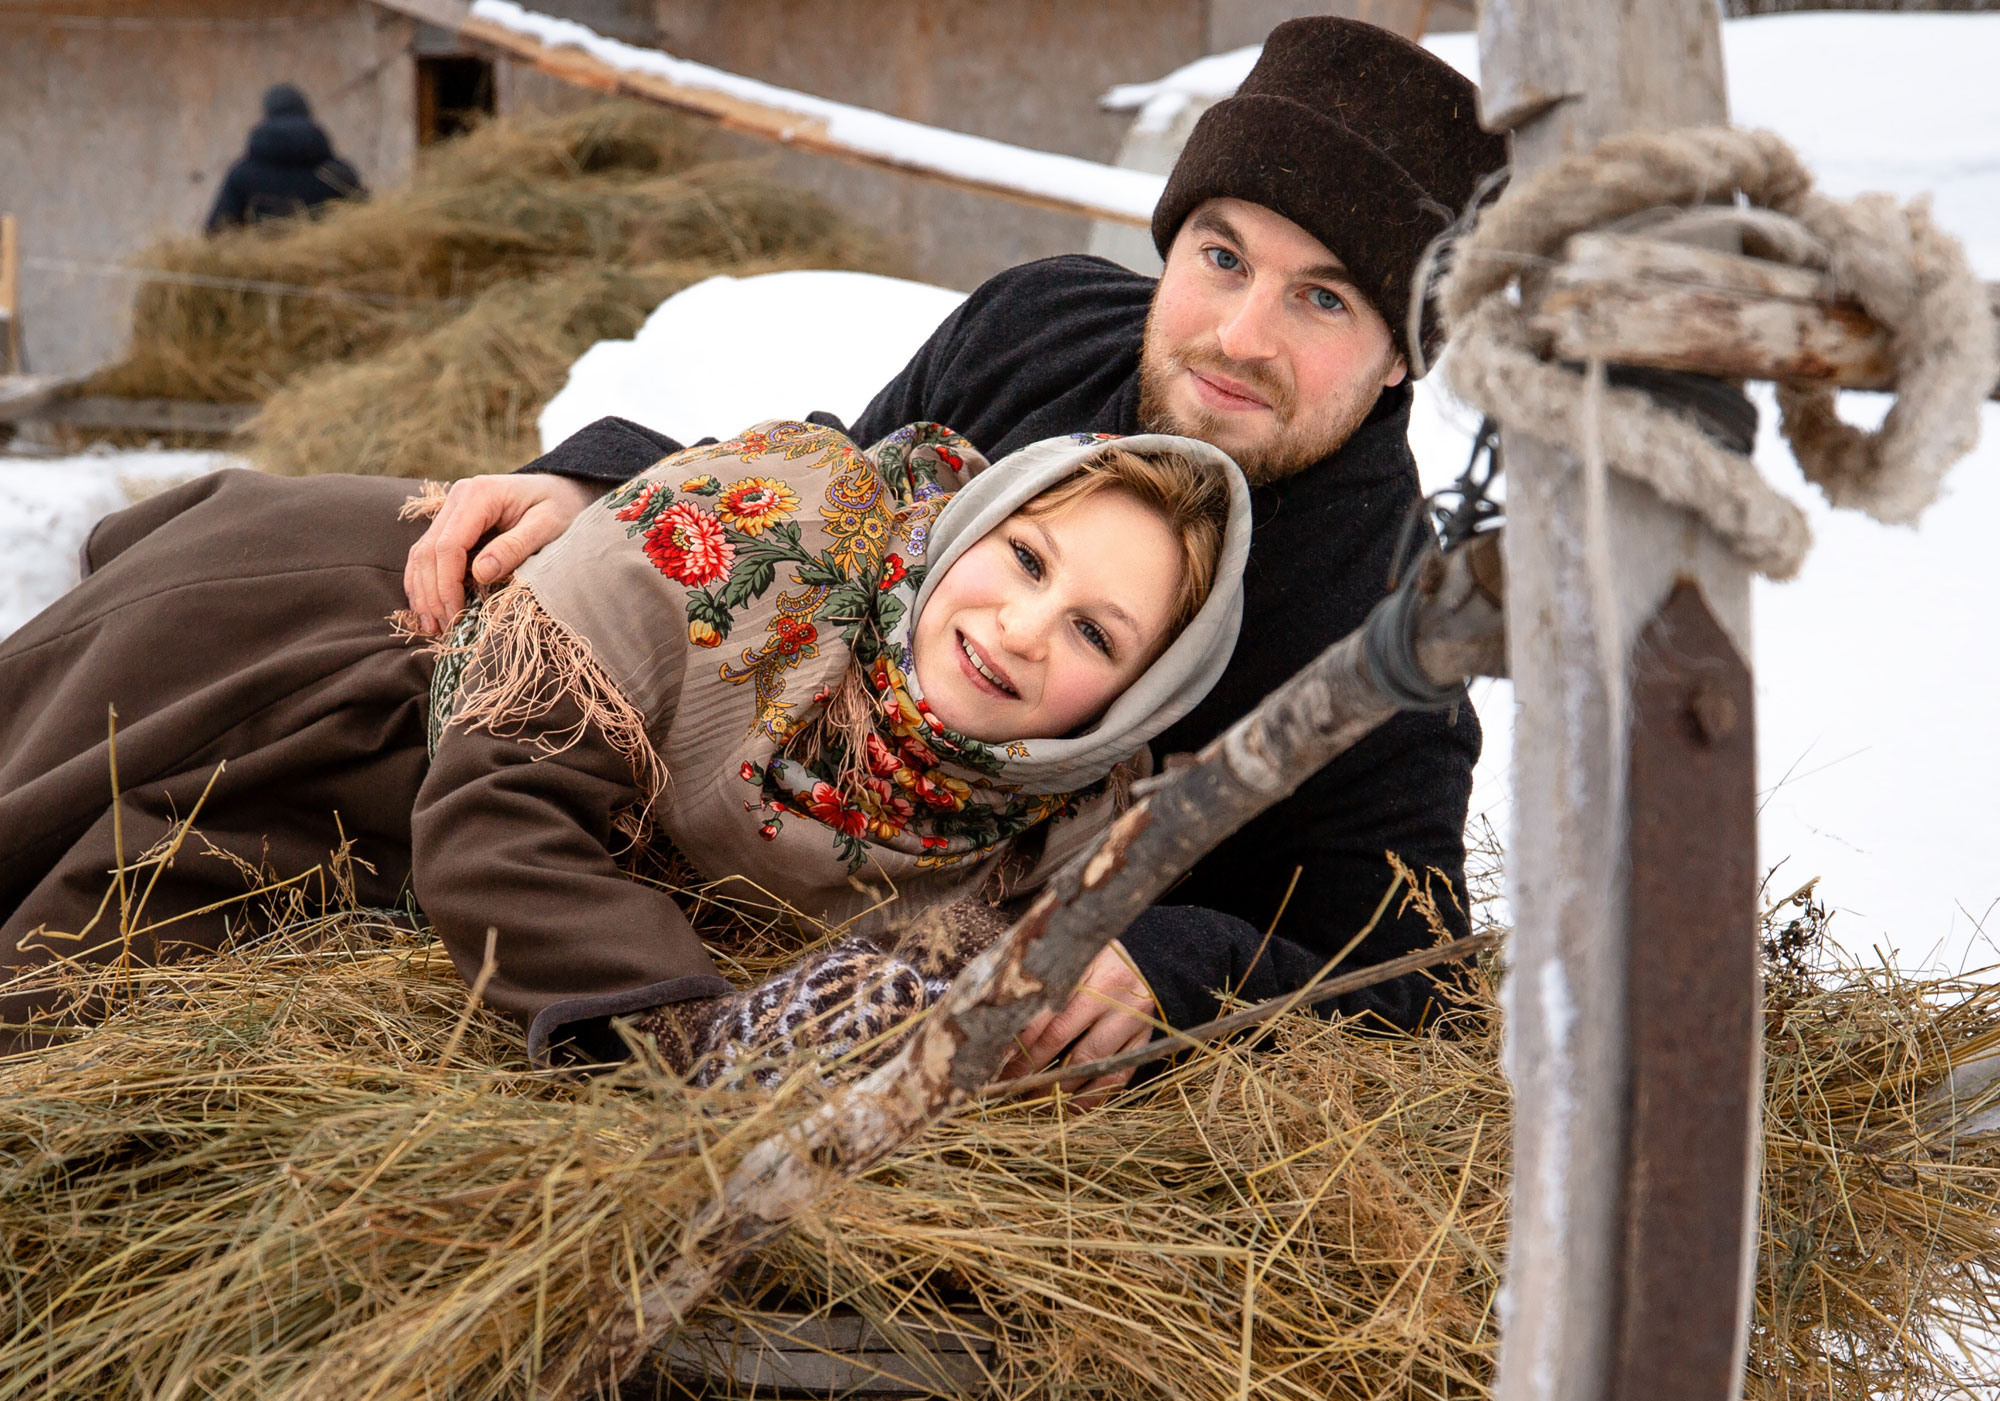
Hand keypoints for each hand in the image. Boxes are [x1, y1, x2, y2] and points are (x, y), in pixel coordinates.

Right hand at [402, 474, 599, 634]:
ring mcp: (452, 508)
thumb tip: (481, 574)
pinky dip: (424, 579)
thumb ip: (515, 547)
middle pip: (429, 551)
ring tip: (431, 625)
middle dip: (432, 593)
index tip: (456, 616)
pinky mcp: (452, 521)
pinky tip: (427, 605)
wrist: (561, 489)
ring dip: (422, 590)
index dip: (447, 585)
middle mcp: (458, 497)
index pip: (449, 546)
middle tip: (442, 629)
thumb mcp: (548, 526)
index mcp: (480, 495)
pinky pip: (428, 551)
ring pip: (422, 552)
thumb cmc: (562, 508)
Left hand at [997, 940, 1157, 1104]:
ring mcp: (1133, 1022)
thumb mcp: (1072, 960)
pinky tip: (1071, 1106)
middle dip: (1033, 1069)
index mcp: (1092, 973)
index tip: (999, 1060)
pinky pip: (1118, 1077)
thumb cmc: (1098, 956)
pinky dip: (1093, 1096)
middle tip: (1010, 1084)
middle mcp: (1114, 999)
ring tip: (1034, 1098)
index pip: (1049, 1016)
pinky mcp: (1144, 1041)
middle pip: (1066, 1043)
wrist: (1149, 954)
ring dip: (1060, 1087)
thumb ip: (1044, 986)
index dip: (1021, 1043)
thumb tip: (1005, 1026)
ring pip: (1091, 1064)